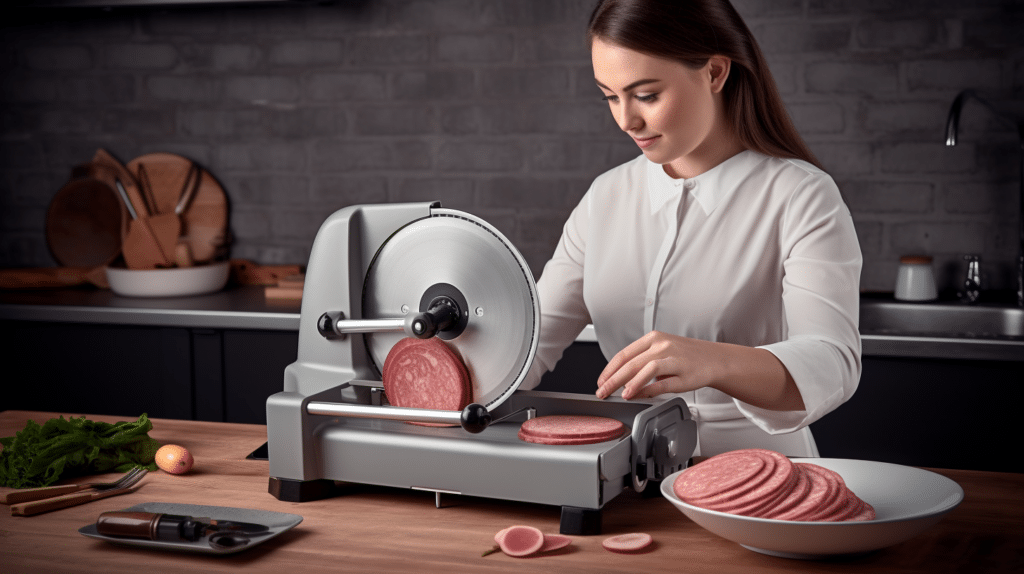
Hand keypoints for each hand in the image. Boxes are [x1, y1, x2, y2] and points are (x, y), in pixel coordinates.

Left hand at [595, 331, 717, 399]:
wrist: (714, 359)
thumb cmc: (685, 357)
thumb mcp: (660, 353)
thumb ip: (641, 364)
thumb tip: (620, 381)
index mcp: (653, 338)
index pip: (624, 354)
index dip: (609, 369)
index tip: (600, 382)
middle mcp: (662, 345)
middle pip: (631, 363)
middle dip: (612, 379)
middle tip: (602, 392)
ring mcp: (673, 359)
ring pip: (645, 369)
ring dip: (629, 383)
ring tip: (619, 394)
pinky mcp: (683, 374)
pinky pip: (662, 382)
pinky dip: (647, 389)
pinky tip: (636, 395)